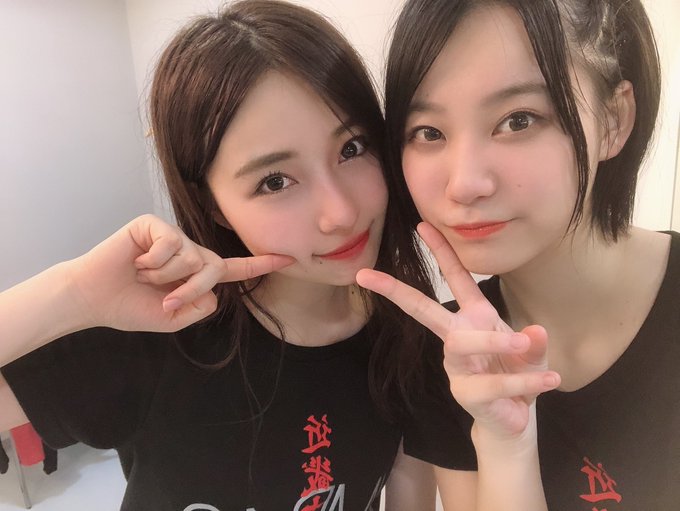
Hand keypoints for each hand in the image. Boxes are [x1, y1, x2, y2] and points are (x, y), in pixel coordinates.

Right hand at [68, 214, 292, 331]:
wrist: (94, 298)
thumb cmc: (131, 307)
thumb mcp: (172, 318)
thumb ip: (198, 307)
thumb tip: (213, 289)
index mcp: (196, 274)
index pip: (234, 270)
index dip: (260, 265)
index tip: (289, 258)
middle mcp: (189, 252)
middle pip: (214, 268)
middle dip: (190, 289)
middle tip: (163, 300)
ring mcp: (172, 236)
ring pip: (192, 257)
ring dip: (165, 277)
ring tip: (143, 276)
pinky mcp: (153, 225)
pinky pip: (171, 244)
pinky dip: (153, 261)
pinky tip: (137, 262)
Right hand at [356, 222, 559, 440]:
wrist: (517, 418)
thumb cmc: (519, 374)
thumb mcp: (532, 352)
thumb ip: (534, 342)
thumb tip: (533, 332)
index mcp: (474, 317)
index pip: (456, 279)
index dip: (441, 252)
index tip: (422, 226)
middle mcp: (458, 337)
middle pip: (424, 309)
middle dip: (396, 291)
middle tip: (367, 275)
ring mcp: (457, 366)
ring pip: (464, 343)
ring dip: (494, 341)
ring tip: (523, 343)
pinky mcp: (465, 392)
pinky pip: (493, 383)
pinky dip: (525, 381)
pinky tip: (549, 380)